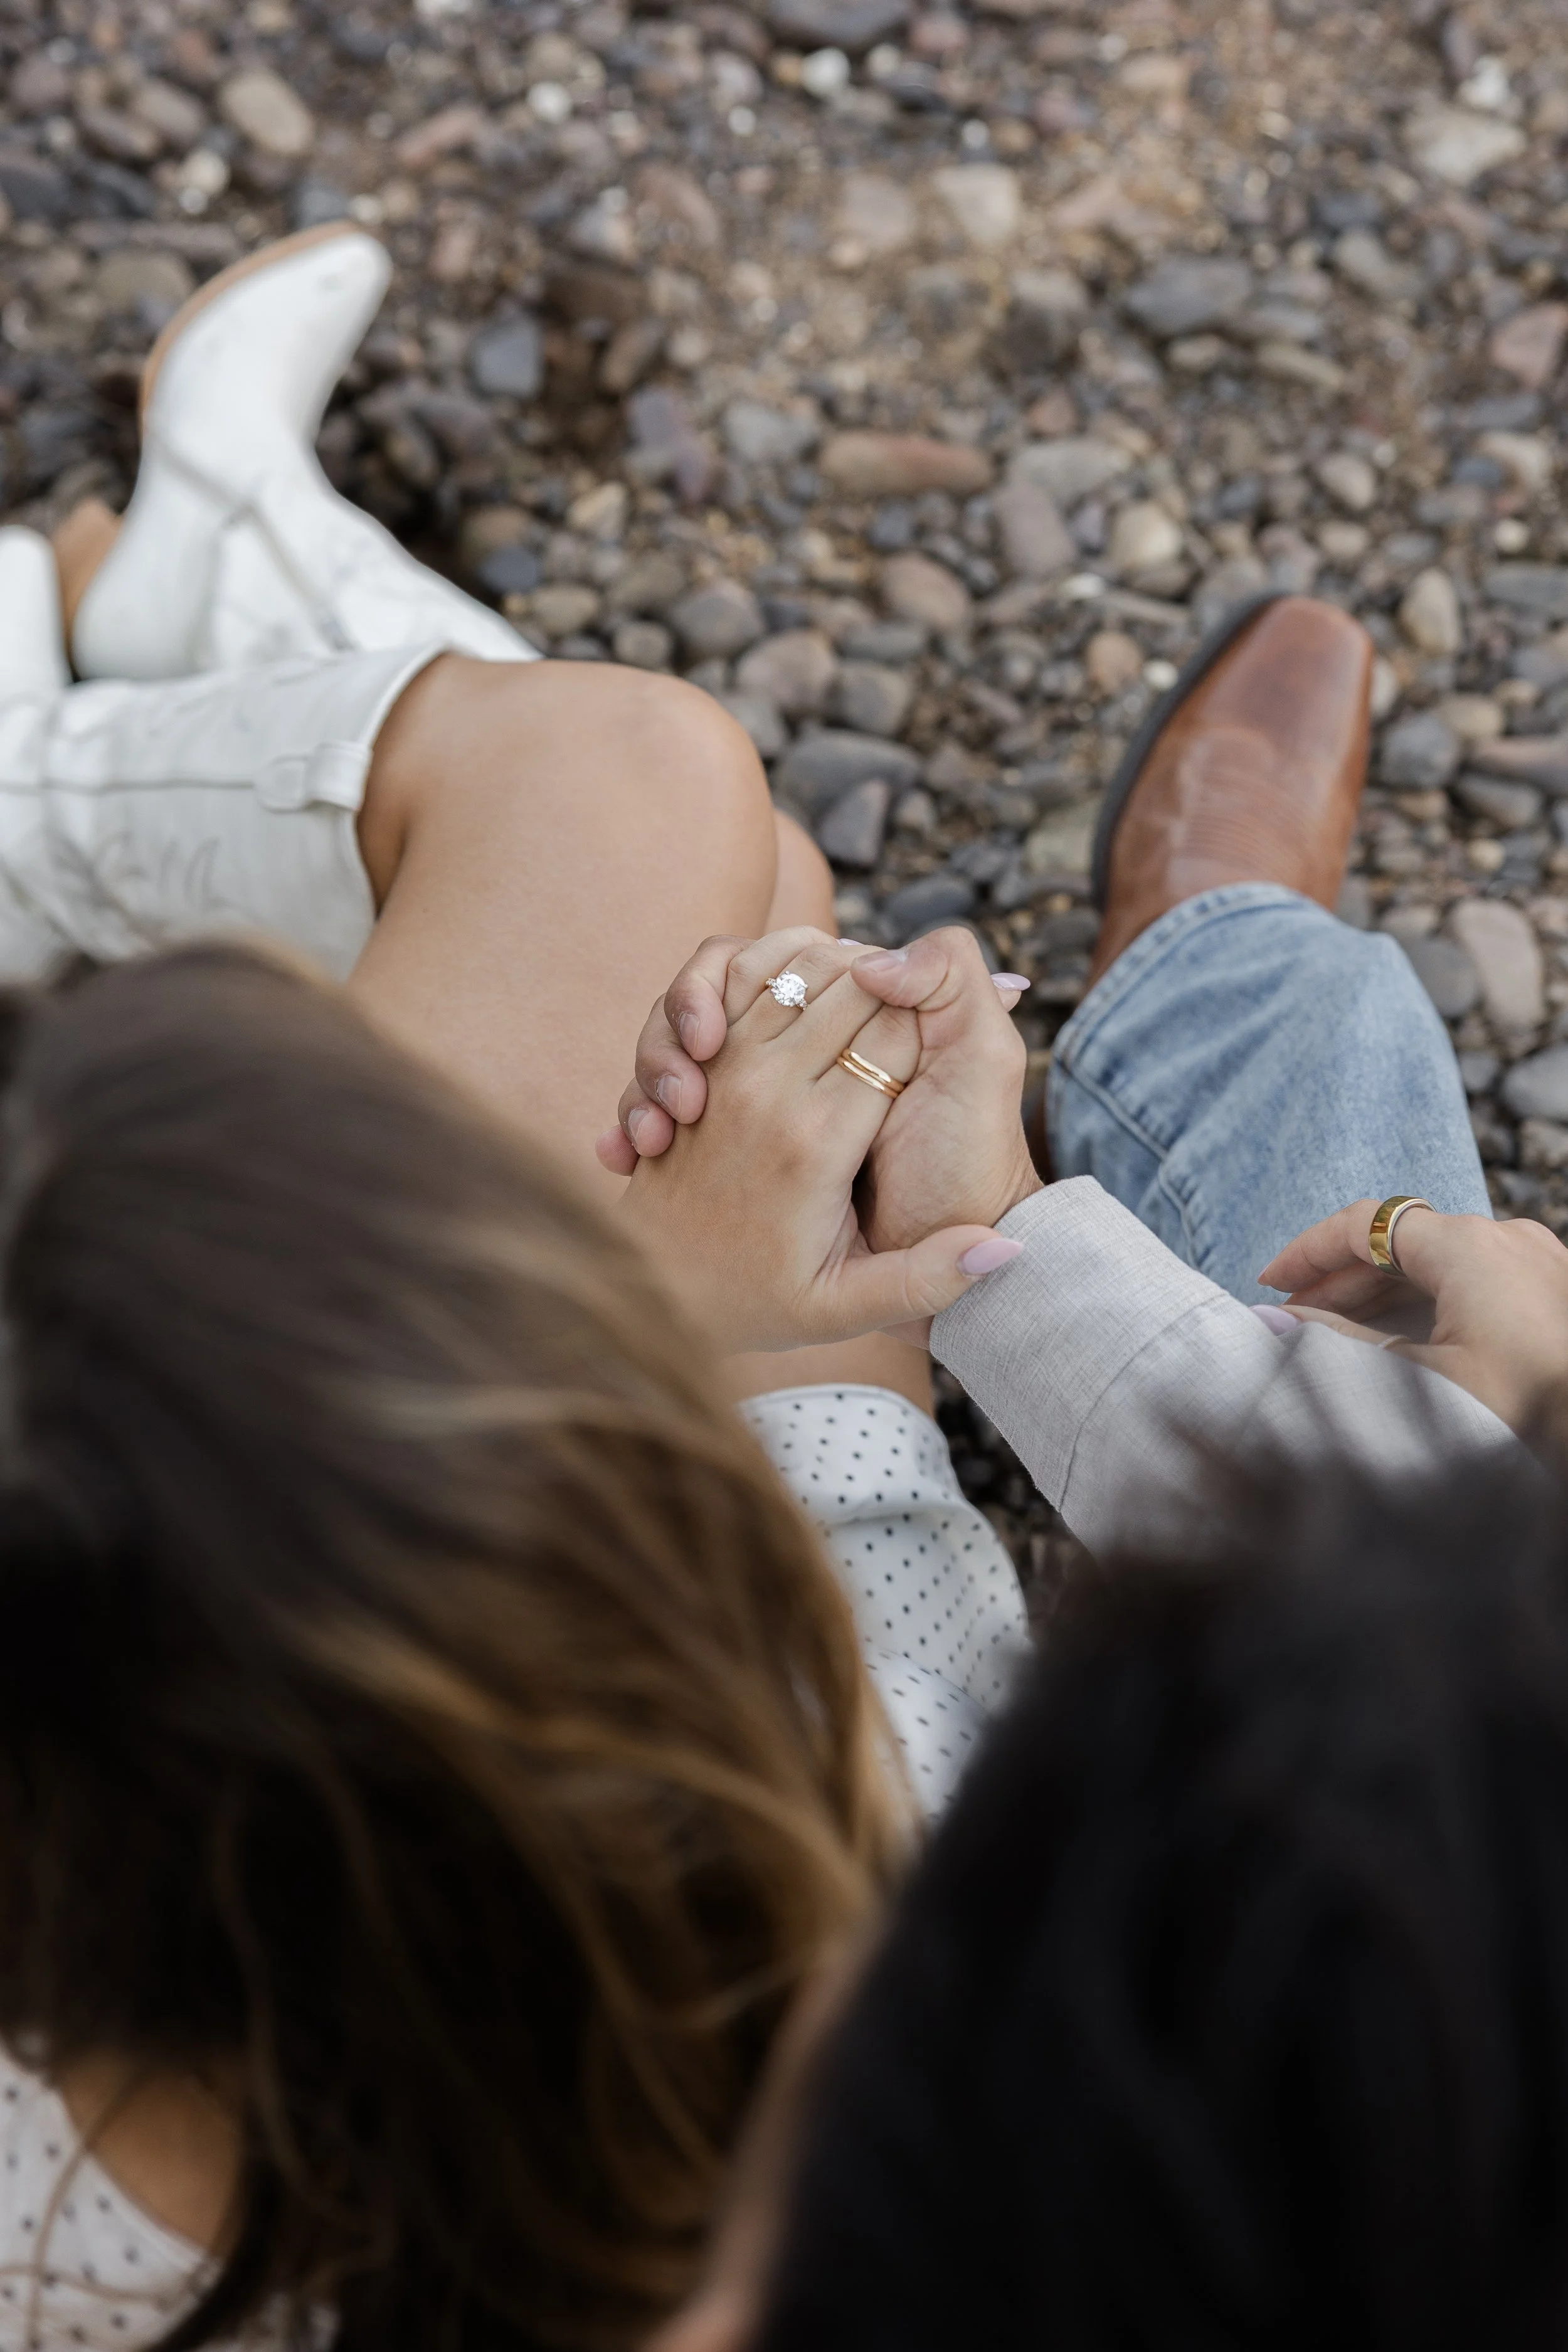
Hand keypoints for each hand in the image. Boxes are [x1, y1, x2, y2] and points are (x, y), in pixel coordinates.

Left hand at [619, 931, 1021, 1354]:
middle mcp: (766, 1091)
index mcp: (816, 1144)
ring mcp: (722, 1066)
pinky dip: (771, 959)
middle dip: (894, 982)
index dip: (934, 1019)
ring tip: (873, 984)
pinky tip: (806, 981)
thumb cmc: (753, 1303)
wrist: (646, 1290)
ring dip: (839, 962)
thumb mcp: (843, 1310)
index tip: (950, 1031)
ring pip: (793, 966)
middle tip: (923, 997)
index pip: (897, 1034)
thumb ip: (928, 1278)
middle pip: (849, 986)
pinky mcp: (695, 1057)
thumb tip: (1009, 1246)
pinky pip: (732, 971)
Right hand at [1259, 1201, 1567, 1435]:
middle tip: (1291, 1316)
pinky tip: (1403, 1342)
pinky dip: (1428, 1303)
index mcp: (1469, 1245)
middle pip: (1401, 1241)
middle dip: (1341, 1277)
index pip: (1364, 1222)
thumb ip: (1340, 1346)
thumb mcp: (1421, 1381)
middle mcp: (1507, 1238)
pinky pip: (1475, 1283)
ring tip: (1337, 1334)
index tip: (1269, 1283)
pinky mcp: (1556, 1294)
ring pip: (1439, 1264)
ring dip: (1383, 1294)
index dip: (1308, 1250)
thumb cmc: (1527, 1414)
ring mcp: (1539, 1264)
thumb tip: (1275, 1324)